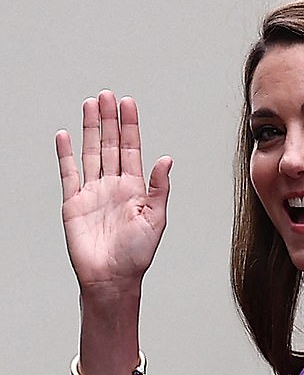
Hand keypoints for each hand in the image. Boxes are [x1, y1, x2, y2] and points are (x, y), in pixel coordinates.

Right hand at [56, 90, 172, 292]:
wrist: (111, 278)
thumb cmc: (136, 255)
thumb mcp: (156, 220)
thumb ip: (159, 188)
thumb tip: (166, 159)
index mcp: (135, 190)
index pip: (131, 149)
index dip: (130, 126)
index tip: (128, 104)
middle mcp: (113, 187)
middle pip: (110, 145)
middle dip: (109, 120)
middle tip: (107, 95)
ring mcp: (92, 193)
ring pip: (90, 153)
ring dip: (90, 129)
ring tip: (90, 105)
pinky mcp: (73, 203)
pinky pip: (68, 173)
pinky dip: (66, 155)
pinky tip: (65, 136)